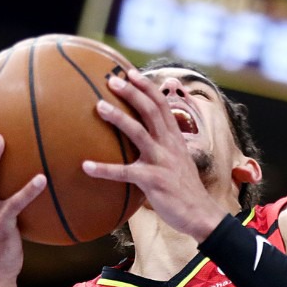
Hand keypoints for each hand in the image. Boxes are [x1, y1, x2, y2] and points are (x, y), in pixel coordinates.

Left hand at [84, 68, 226, 241]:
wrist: (200, 214)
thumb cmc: (185, 188)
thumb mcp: (178, 161)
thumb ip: (164, 146)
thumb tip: (146, 139)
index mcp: (175, 138)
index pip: (162, 104)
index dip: (146, 87)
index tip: (130, 73)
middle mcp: (169, 145)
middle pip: (150, 110)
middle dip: (132, 92)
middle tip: (111, 81)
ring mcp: (162, 161)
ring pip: (138, 133)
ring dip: (118, 118)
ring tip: (98, 107)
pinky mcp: (153, 181)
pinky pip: (124, 172)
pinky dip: (104, 169)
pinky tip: (86, 166)